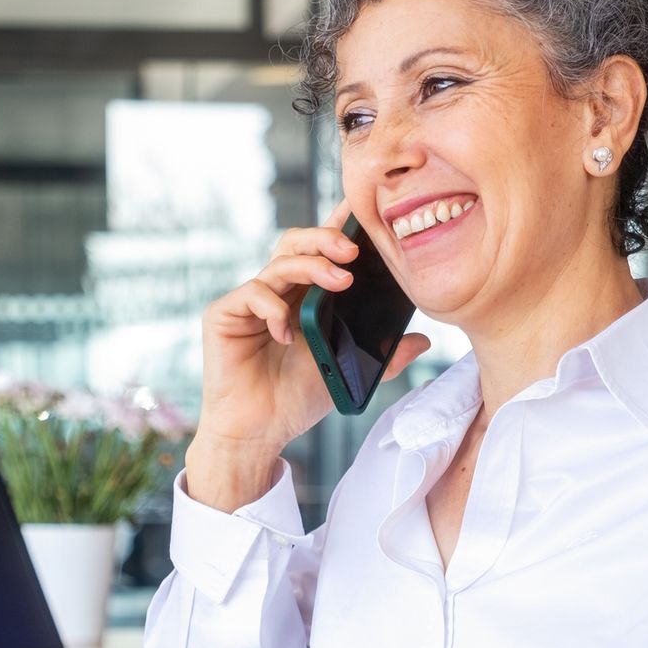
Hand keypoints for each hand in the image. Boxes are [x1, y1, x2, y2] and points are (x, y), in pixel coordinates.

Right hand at [188, 200, 430, 507]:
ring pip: (279, 263)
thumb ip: (383, 356)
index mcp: (302, 297)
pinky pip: (252, 294)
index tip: (361, 213)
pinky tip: (288, 331)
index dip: (337, 227)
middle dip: (326, 239)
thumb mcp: (347, 372)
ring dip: (312, 266)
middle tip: (354, 251)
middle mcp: (275, 292)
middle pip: (296, 244)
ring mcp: (249, 302)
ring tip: (341, 281)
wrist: (258, 433)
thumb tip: (423, 341)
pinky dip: (273, 307)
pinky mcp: (225, 315)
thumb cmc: (295, 400)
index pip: (320, 252)